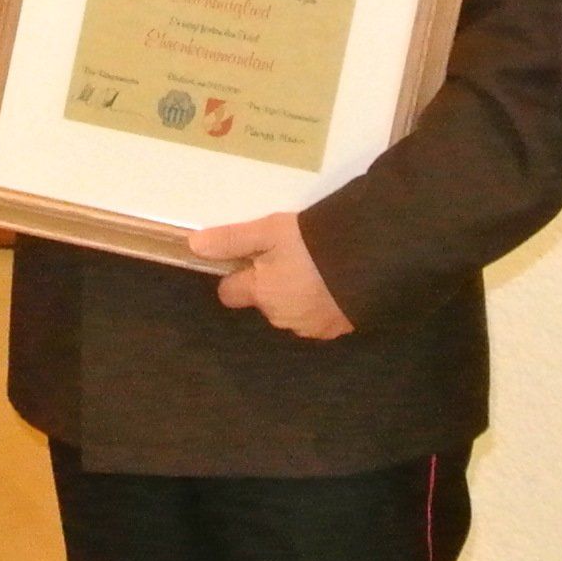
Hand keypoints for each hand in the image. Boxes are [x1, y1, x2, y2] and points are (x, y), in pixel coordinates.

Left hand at [191, 213, 353, 339]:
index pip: (230, 293)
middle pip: (264, 303)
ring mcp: (310, 327)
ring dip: (297, 297)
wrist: (369, 261)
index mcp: (261, 293)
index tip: (252, 261)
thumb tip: (192, 245)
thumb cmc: (313, 243)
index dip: (237, 277)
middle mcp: (280, 317)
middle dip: (272, 286)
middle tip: (292, 258)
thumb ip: (232, 239)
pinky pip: (318, 319)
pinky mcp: (336, 330)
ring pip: (291, 312)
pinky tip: (333, 286)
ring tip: (316, 271)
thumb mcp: (270, 231)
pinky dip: (321, 305)